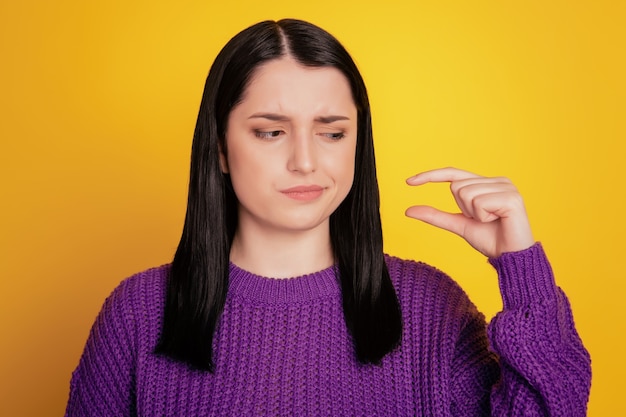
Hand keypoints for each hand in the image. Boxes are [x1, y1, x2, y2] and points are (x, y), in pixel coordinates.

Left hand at [405, 167, 534, 257]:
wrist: (510, 257)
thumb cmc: (490, 240)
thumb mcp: (458, 224)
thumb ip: (436, 216)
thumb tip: (408, 210)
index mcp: (486, 183)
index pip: (453, 174)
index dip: (430, 175)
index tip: (408, 182)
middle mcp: (497, 180)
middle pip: (456, 186)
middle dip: (463, 208)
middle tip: (481, 220)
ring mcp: (506, 186)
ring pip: (466, 194)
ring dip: (473, 214)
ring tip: (491, 221)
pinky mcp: (512, 197)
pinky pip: (479, 203)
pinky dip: (483, 217)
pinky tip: (498, 221)